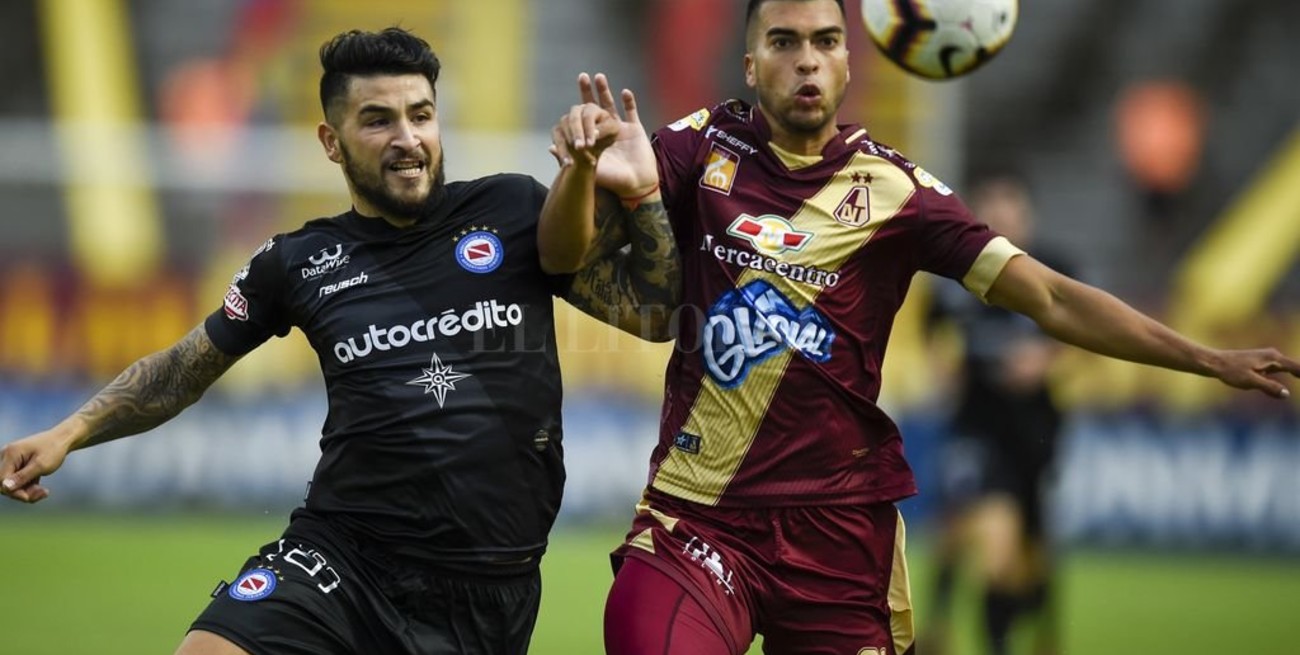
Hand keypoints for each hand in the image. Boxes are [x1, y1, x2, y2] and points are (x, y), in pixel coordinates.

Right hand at [0, 430, 70, 503]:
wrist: (63, 439)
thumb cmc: (54, 449)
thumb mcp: (41, 465)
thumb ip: (23, 477)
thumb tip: (5, 487)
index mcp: (10, 454)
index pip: (2, 480)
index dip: (14, 492)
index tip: (29, 498)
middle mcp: (7, 457)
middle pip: (5, 484)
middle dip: (22, 492)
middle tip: (42, 493)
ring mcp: (11, 462)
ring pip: (12, 485)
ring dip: (27, 491)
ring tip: (44, 492)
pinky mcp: (17, 467)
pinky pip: (18, 482)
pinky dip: (28, 488)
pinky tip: (41, 489)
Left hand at [559, 72, 657, 198]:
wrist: (635, 187)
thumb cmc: (611, 181)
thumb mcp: (588, 169)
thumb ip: (570, 156)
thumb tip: (549, 147)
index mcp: (593, 138)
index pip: (582, 122)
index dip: (577, 116)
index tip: (571, 109)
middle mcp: (605, 130)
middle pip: (595, 108)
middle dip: (588, 93)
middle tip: (582, 77)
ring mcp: (621, 128)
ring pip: (612, 106)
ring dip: (605, 92)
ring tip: (599, 77)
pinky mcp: (636, 130)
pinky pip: (632, 113)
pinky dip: (629, 102)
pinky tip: (625, 92)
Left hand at [1208, 348, 1299, 398]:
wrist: (1215, 363)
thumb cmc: (1231, 371)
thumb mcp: (1250, 381)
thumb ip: (1269, 387)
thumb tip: (1286, 394)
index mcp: (1273, 359)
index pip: (1298, 368)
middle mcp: (1274, 357)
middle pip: (1296, 368)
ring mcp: (1268, 360)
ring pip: (1288, 369)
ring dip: (1298, 374)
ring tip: (1299, 379)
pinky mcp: (1263, 364)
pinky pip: (1280, 371)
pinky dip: (1289, 376)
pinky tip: (1294, 378)